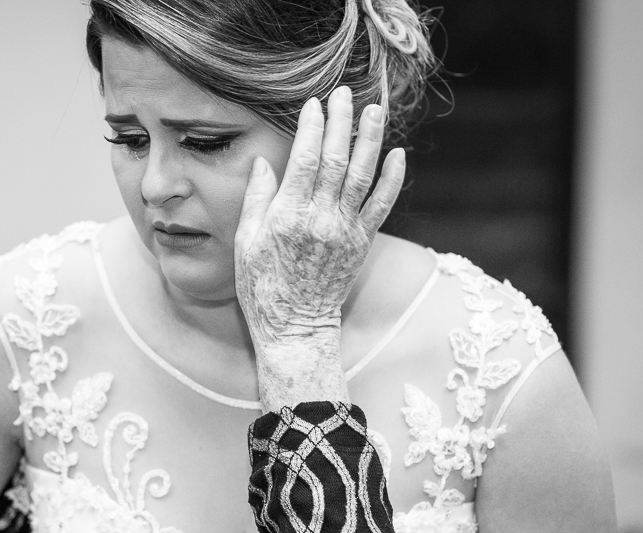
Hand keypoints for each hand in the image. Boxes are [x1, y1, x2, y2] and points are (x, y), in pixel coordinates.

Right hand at [235, 85, 404, 346]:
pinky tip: (397, 154)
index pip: (305, 160)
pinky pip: (382, 205)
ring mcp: (345, 231)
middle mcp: (320, 220)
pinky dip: (392, 178)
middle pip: (337, 160)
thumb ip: (256, 200)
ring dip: (371, 140)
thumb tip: (264, 163)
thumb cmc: (262, 287)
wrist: (295, 328)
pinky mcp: (361, 243)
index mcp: (287, 217)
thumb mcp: (245, 244)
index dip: (312, 128)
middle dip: (342, 123)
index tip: (314, 104)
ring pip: (363, 175)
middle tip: (345, 94)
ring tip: (375, 111)